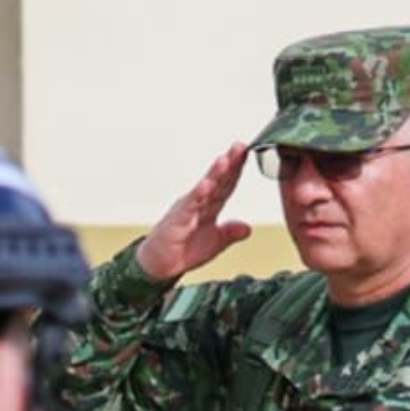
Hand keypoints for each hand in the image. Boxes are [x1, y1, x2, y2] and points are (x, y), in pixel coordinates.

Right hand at [135, 143, 253, 281]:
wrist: (160, 264)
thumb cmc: (184, 249)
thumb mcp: (215, 242)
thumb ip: (230, 233)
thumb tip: (248, 228)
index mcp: (209, 206)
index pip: (226, 184)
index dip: (238, 170)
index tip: (248, 153)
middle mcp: (199, 202)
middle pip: (217, 180)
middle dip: (229, 163)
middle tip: (240, 146)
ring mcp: (188, 208)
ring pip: (204, 188)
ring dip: (214, 174)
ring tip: (225, 160)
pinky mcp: (177, 219)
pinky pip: (189, 205)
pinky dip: (197, 195)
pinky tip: (205, 185)